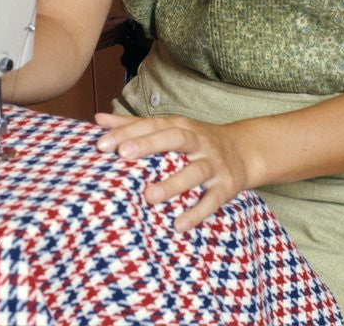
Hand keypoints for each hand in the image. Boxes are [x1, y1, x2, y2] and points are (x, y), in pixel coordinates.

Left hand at [94, 111, 252, 232]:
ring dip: (173, 183)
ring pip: (195, 171)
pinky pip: (213, 200)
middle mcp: (197, 141)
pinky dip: (197, 212)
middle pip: (174, 138)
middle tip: (123, 156)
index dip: (127, 132)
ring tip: (148, 197)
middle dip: (149, 145)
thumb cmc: (195, 140)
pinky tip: (179, 225)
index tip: (102, 144)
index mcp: (179, 125)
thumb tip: (98, 118)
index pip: (151, 125)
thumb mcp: (169, 128)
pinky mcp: (226, 186)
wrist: (244, 151)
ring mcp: (213, 163)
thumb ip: (133, 125)